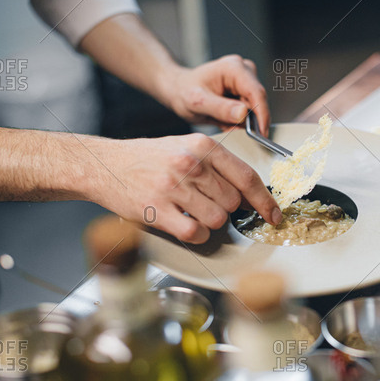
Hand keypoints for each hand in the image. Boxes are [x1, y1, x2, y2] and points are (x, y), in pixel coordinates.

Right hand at [88, 133, 281, 243]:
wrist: (105, 165)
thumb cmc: (150, 158)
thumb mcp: (187, 148)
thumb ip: (219, 166)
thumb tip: (251, 194)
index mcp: (203, 146)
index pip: (247, 177)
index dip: (266, 201)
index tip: (274, 215)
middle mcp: (190, 164)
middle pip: (233, 202)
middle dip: (227, 209)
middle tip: (207, 203)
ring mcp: (173, 187)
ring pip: (217, 219)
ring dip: (210, 222)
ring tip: (191, 210)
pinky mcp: (158, 210)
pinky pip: (195, 233)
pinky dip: (196, 234)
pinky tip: (185, 223)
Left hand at [161, 55, 270, 134]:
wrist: (178, 90)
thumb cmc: (184, 92)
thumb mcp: (198, 102)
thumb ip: (221, 109)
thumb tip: (243, 114)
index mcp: (233, 68)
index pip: (257, 93)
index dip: (262, 115)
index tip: (261, 134)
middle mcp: (243, 70)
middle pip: (258, 101)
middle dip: (249, 120)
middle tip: (229, 128)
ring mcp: (246, 79)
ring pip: (255, 107)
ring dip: (242, 121)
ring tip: (221, 122)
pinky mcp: (245, 89)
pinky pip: (250, 110)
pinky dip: (239, 120)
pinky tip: (224, 119)